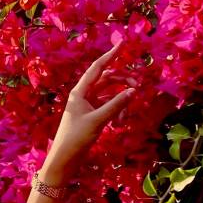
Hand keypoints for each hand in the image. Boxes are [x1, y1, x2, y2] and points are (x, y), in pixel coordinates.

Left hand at [43, 41, 134, 177]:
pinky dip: (116, 111)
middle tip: (137, 87)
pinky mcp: (91, 116)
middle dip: (122, 81)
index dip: (110, 55)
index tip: (122, 44)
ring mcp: (88, 105)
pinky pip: (108, 107)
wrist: (64, 159)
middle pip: (107, 80)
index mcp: (80, 91)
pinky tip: (120, 123)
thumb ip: (116, 105)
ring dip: (121, 100)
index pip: (98, 68)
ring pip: (109, 94)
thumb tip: (132, 91)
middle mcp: (83, 95)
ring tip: (127, 114)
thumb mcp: (97, 121)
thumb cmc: (76, 138)